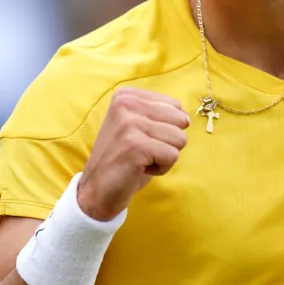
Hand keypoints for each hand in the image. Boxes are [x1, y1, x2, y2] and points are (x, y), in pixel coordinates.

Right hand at [77, 87, 190, 221]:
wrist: (96, 189)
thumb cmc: (124, 158)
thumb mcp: (138, 126)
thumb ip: (159, 114)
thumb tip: (186, 118)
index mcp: (127, 95)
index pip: (175, 106)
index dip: (166, 128)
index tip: (142, 138)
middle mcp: (126, 104)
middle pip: (179, 120)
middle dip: (168, 141)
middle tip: (144, 151)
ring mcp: (130, 124)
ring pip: (179, 138)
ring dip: (165, 156)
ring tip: (142, 159)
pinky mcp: (136, 145)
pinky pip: (173, 156)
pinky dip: (162, 168)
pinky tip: (140, 169)